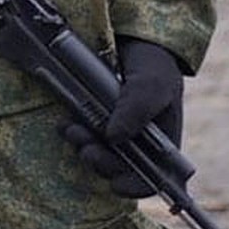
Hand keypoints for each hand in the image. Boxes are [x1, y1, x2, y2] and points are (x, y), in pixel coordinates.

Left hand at [61, 37, 184, 197]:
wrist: (134, 43)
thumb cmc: (153, 67)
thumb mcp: (151, 84)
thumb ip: (136, 109)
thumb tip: (113, 138)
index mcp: (163, 145)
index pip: (153, 179)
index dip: (135, 186)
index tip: (115, 184)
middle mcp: (140, 143)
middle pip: (120, 169)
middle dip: (102, 162)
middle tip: (86, 149)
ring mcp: (117, 131)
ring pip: (100, 152)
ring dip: (85, 147)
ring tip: (72, 131)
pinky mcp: (97, 118)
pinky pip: (85, 133)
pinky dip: (75, 132)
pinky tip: (65, 123)